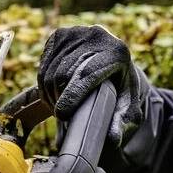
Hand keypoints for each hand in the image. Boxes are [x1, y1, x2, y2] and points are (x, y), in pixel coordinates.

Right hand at [36, 25, 146, 145]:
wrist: (117, 67)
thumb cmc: (122, 92)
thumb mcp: (128, 110)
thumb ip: (121, 125)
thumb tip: (111, 140)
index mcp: (117, 52)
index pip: (88, 74)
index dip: (72, 96)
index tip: (62, 115)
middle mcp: (97, 35)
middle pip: (65, 72)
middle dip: (59, 98)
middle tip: (61, 117)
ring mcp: (76, 32)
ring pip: (51, 69)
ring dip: (50, 93)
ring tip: (58, 107)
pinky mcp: (60, 35)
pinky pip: (44, 64)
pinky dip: (44, 82)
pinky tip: (55, 92)